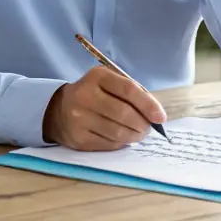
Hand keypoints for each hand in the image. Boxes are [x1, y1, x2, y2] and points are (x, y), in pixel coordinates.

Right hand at [42, 66, 166, 150]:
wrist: (58, 109)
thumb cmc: (93, 93)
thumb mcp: (108, 82)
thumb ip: (131, 92)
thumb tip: (155, 114)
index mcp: (97, 77)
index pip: (129, 90)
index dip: (148, 104)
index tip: (161, 117)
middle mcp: (85, 96)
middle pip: (124, 113)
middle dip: (143, 124)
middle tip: (149, 128)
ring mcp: (80, 119)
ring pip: (117, 132)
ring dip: (134, 136)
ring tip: (139, 134)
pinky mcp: (78, 139)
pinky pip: (108, 144)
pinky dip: (121, 143)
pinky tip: (124, 138)